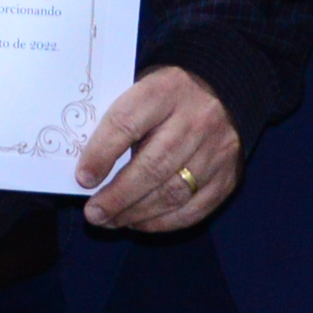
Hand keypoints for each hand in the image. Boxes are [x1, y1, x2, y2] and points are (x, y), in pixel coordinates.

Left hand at [75, 67, 241, 232]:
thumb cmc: (167, 96)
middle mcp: (196, 119)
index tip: (83, 178)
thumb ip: (119, 123)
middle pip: (153, 166)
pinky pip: (194, 209)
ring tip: (112, 221)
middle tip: (94, 214)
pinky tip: (140, 223)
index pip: (128, 123)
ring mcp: (217, 150)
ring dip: (137, 214)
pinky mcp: (228, 176)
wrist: (222, 92)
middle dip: (118, 196)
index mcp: (166, 89)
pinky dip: (163, 222)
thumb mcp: (142, 90)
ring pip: (173, 192)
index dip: (102, 153)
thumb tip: (89, 170)